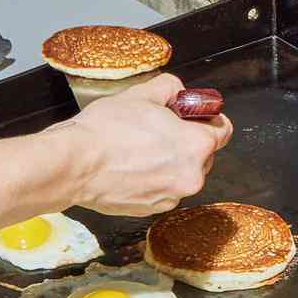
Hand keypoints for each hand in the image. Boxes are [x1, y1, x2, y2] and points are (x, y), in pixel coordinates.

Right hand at [50, 73, 232, 215]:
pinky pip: (162, 190)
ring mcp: (171, 197)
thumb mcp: (142, 93)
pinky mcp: (151, 209)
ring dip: (170, 162)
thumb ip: (170, 87)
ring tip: (139, 149)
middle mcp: (191, 176)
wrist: (74, 164)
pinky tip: (130, 167)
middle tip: (159, 130)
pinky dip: (153, 180)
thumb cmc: (105, 130)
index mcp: (196, 145)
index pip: (224, 131)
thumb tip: (177, 92)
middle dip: (186, 141)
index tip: (193, 116)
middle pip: (203, 154)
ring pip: (182, 174)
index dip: (209, 119)